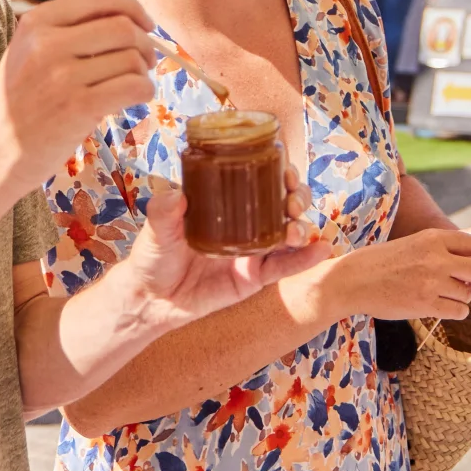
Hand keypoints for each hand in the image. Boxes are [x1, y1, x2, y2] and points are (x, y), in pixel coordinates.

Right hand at [0, 0, 157, 183]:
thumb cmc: (19, 104)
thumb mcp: (29, 53)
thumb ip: (69, 30)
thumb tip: (131, 17)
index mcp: (35, 23)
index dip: (132, 8)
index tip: (144, 26)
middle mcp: (46, 43)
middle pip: (124, 27)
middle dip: (146, 43)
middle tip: (145, 62)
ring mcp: (61, 76)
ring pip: (133, 58)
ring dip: (143, 72)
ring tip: (130, 85)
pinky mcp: (78, 107)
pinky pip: (135, 86)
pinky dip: (145, 92)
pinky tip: (134, 100)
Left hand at [117, 187, 331, 331]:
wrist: (150, 299)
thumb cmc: (153, 257)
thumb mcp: (157, 229)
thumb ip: (165, 211)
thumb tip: (177, 195)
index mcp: (226, 204)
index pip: (261, 182)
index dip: (280, 174)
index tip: (286, 171)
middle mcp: (245, 224)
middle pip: (283, 204)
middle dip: (297, 198)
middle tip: (291, 202)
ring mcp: (253, 251)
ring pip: (289, 233)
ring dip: (302, 226)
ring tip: (296, 231)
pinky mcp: (255, 277)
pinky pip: (284, 266)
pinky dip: (305, 259)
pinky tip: (320, 250)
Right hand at [316, 229, 470, 320]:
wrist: (355, 279)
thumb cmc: (384, 262)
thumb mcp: (416, 245)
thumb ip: (443, 251)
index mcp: (434, 239)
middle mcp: (437, 258)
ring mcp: (432, 281)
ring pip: (468, 294)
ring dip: (464, 298)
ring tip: (448, 297)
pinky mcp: (426, 303)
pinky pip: (458, 311)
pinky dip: (457, 312)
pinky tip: (446, 309)